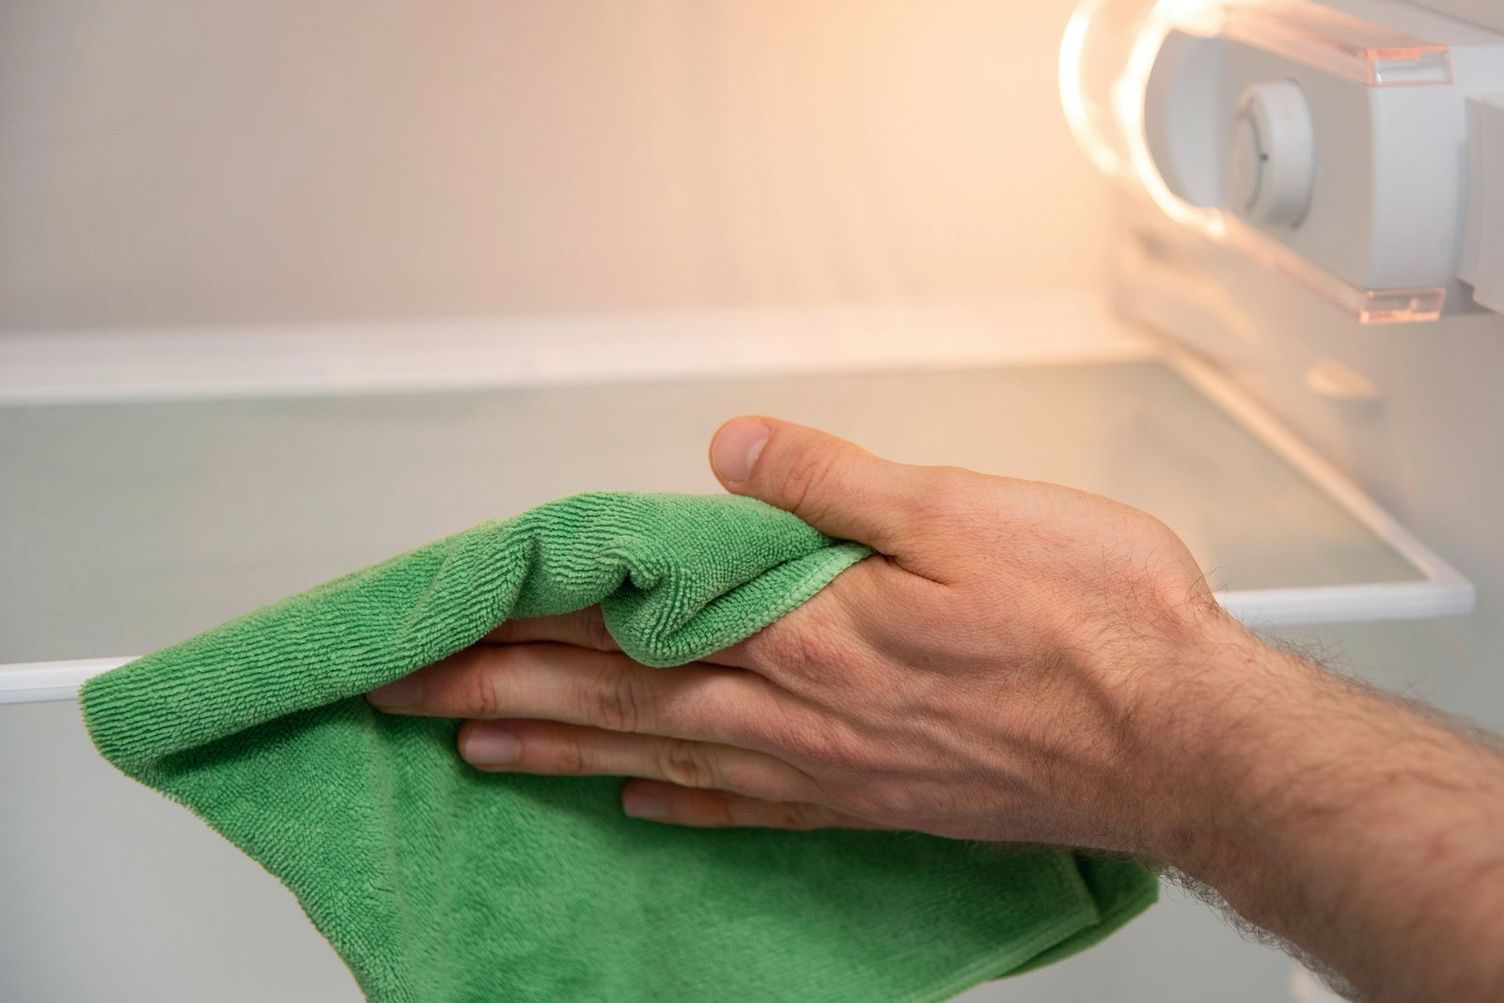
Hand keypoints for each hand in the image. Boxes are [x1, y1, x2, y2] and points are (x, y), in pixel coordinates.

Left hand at [369, 417, 1243, 854]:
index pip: (625, 627)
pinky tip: (639, 807)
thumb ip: (828, 484)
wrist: (1180, 743)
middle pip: (614, 698)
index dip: (520, 622)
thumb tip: (727, 456)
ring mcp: (830, 766)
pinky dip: (676, 802)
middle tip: (404, 695)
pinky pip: (745, 805)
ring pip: (656, 756)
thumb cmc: (1092, 626)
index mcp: (807, 633)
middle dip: (495, 691)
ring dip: (557, 750)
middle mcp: (798, 712)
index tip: (437, 623)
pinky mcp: (872, 801)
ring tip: (479, 750)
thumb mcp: (961, 511)